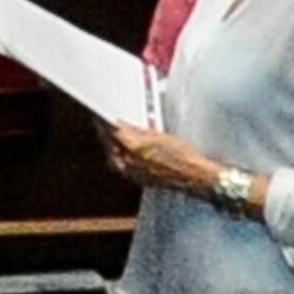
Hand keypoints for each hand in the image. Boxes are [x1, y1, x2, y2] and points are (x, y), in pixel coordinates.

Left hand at [100, 118, 219, 199]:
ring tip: (115, 134)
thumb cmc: (181, 155)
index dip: (102, 121)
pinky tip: (125, 148)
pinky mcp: (136, 179)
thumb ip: (136, 130)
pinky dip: (119, 154)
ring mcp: (131, 172)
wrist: (193, 176)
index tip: (99, 114)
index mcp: (133, 147)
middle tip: (105, 122)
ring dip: (111, 143)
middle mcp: (128, 161)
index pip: (109, 130)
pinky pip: (120, 164)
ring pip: (112, 154)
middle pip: (108, 143)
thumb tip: (120, 124)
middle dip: (105, 132)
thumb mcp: (159, 135)